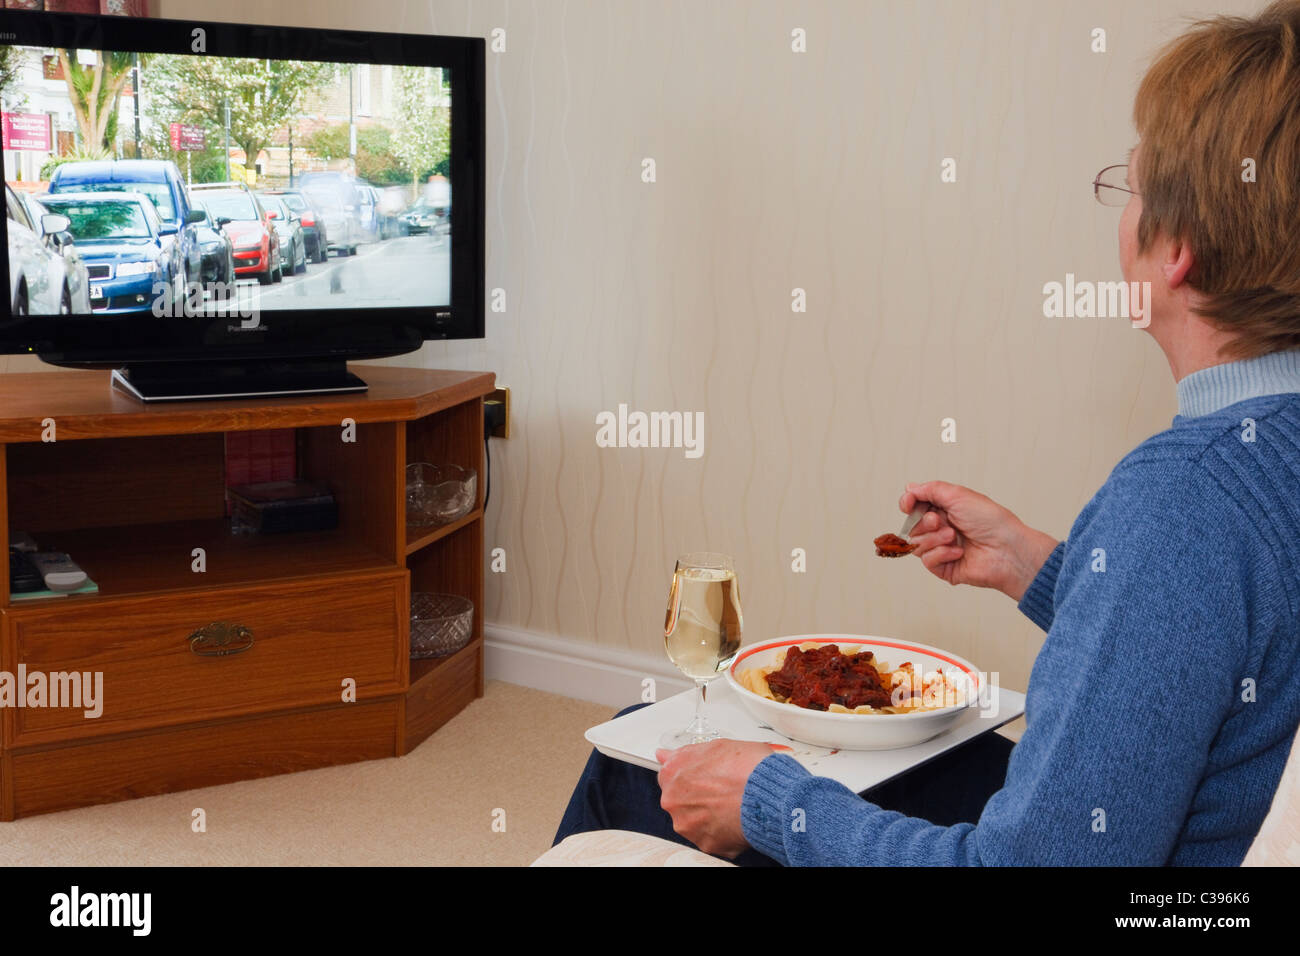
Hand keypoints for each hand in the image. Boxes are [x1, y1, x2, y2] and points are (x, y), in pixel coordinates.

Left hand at [655, 739, 777, 857]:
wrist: (770, 795)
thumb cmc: (748, 768)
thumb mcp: (716, 746)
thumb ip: (685, 753)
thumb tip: (665, 754)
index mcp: (673, 774)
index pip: (671, 776)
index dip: (691, 775)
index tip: (703, 778)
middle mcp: (674, 802)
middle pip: (681, 800)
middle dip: (699, 796)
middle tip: (723, 790)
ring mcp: (689, 825)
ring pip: (695, 820)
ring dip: (709, 815)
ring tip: (732, 804)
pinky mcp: (706, 844)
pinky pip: (711, 837)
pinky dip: (722, 831)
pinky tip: (737, 818)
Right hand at [900, 480, 1058, 600]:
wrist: (1007, 550)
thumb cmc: (991, 521)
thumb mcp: (959, 495)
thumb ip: (930, 489)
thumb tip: (910, 487)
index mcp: (946, 509)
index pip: (915, 505)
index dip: (908, 503)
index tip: (908, 504)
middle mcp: (942, 528)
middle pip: (912, 525)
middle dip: (924, 522)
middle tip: (940, 521)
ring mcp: (942, 549)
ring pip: (916, 543)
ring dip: (934, 538)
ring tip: (954, 537)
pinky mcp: (945, 567)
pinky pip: (927, 560)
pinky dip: (941, 554)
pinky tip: (959, 552)